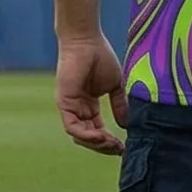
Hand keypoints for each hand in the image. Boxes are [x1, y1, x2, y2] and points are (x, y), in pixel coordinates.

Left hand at [56, 33, 127, 153]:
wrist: (87, 42)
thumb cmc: (101, 58)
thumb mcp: (115, 86)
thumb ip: (120, 105)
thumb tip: (126, 126)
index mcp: (89, 106)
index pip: (98, 130)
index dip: (110, 141)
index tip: (125, 147)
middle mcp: (78, 109)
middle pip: (89, 137)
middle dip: (104, 146)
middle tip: (120, 149)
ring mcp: (70, 107)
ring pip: (80, 136)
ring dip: (96, 143)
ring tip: (112, 144)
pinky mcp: (64, 103)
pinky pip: (72, 127)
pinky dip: (87, 135)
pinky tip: (102, 136)